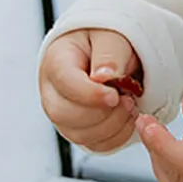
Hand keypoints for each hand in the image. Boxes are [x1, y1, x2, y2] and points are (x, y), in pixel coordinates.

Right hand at [38, 29, 143, 152]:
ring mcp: (63, 113)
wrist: (112, 51)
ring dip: (112, 125)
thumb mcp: (112, 36)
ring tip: (130, 105)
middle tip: (128, 98)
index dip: (91, 93)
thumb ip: (109, 55)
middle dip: (102, 112)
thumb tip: (104, 77)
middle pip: (64, 114)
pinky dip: (116, 137)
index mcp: (56, 60)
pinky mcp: (79, 130)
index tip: (115, 94)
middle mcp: (52, 90)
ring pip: (79, 134)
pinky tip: (127, 119)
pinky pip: (94, 145)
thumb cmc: (107, 40)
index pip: (64, 82)